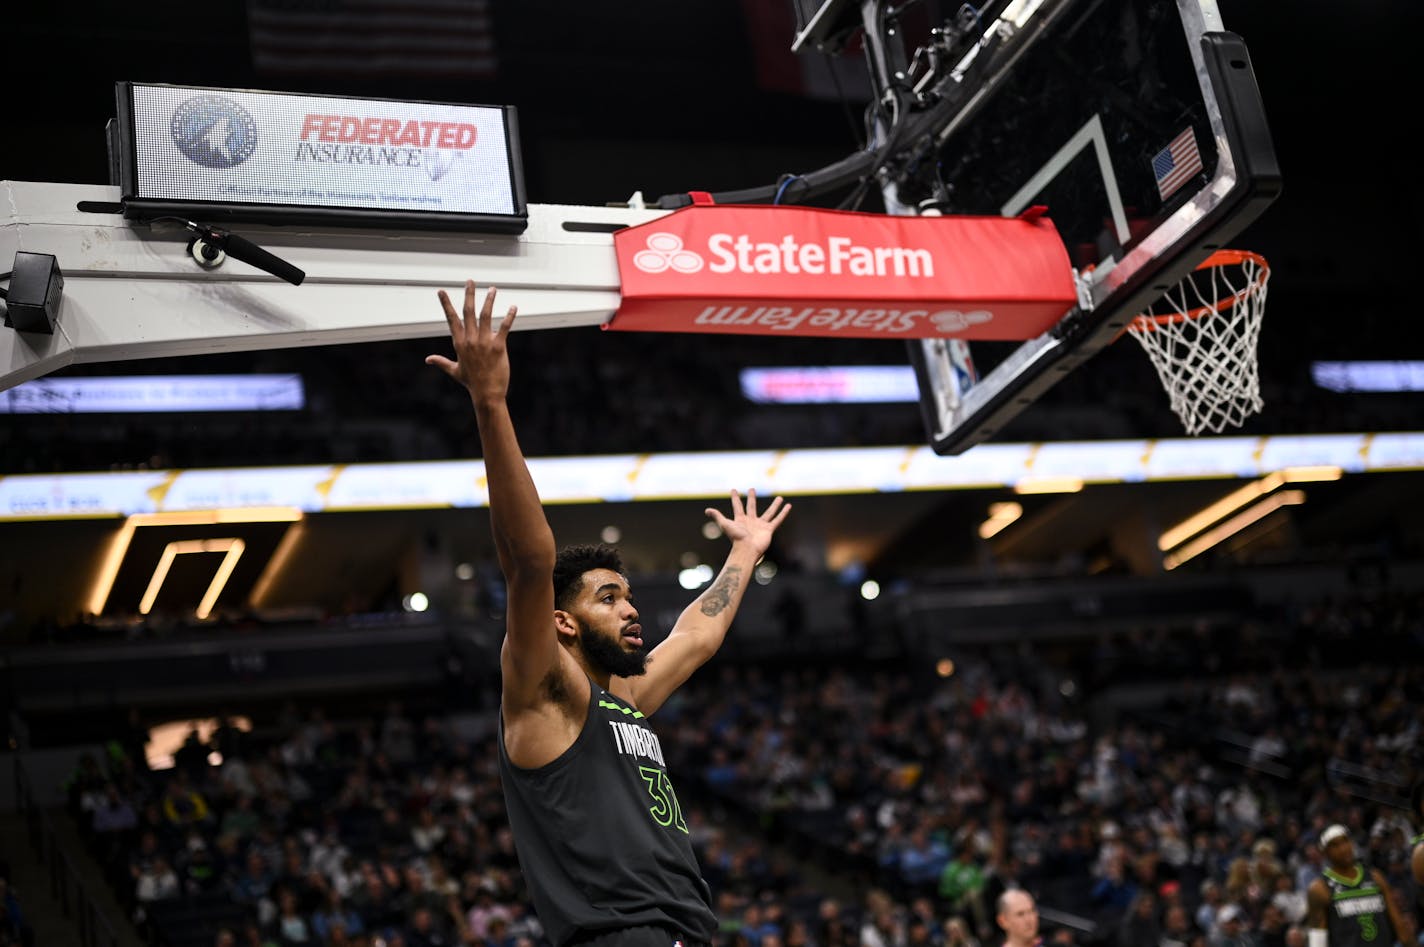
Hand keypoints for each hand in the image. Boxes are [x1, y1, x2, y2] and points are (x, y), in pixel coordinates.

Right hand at [426, 280, 517, 402]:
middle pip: (468, 312)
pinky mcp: (498, 346)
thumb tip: (428, 359)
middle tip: (470, 281)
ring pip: (486, 315)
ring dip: (489, 301)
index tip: (442, 291)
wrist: (487, 394)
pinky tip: (514, 307)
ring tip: (493, 289)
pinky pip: (504, 327)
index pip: (451, 319)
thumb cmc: (471, 382)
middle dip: (469, 295)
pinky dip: (510, 316)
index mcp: (459, 343)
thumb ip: (441, 362)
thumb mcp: (454, 371)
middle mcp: (470, 340)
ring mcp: (484, 342)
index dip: (446, 304)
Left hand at [705, 489, 790, 557]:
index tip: (734, 490)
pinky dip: (783, 513)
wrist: (747, 550)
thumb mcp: (725, 525)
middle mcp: (750, 521)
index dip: (735, 498)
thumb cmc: (736, 538)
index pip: (737, 506)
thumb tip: (707, 510)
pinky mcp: (769, 529)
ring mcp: (760, 525)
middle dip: (752, 498)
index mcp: (740, 519)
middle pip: (751, 507)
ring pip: (769, 512)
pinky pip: (777, 519)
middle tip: (752, 489)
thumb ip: (717, 516)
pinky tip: (788, 506)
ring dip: (774, 505)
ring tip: (780, 497)